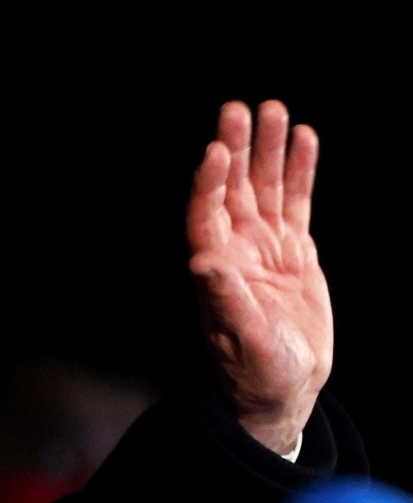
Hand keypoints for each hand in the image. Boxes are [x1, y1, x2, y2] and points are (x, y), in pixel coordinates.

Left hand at [187, 101, 331, 454]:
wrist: (284, 388)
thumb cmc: (256, 372)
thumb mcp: (243, 341)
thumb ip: (225, 301)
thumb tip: (202, 264)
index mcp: (215, 269)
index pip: (205, 215)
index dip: (208, 184)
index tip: (215, 151)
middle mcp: (235, 251)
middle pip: (231, 191)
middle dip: (234, 151)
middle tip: (238, 110)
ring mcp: (264, 248)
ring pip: (264, 190)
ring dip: (267, 152)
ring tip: (274, 111)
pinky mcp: (294, 252)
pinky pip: (295, 203)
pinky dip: (298, 172)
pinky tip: (304, 139)